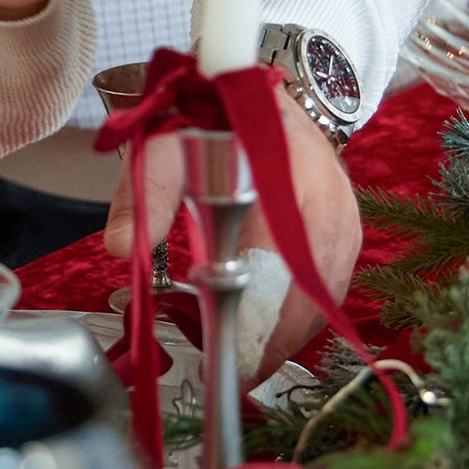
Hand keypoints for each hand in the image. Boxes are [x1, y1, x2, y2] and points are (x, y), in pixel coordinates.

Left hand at [102, 99, 362, 367]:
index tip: (227, 362)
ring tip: (248, 364)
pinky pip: (331, 289)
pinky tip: (271, 333)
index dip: (254, 323)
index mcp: (285, 175)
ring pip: (325, 300)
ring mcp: (347, 218)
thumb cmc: (209, 120)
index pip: (277, 268)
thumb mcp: (165, 143)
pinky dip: (302, 317)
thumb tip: (120, 247)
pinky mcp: (349, 231)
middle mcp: (329, 200)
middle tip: (233, 377)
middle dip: (271, 344)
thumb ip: (144, 193)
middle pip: (308, 297)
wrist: (252, 90)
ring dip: (289, 336)